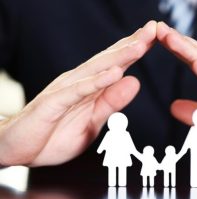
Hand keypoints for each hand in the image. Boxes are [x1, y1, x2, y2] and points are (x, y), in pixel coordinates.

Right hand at [0, 21, 156, 166]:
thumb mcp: (92, 122)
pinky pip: (78, 91)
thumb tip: (134, 82)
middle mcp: (78, 82)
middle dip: (133, 44)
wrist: (17, 149)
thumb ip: (111, 102)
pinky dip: (97, 82)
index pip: (116, 65)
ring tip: (140, 44)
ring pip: (96, 70)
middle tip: (154, 28)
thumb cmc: (53, 136)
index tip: (156, 37)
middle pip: (109, 60)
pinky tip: (115, 73)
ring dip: (120, 56)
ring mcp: (66, 91)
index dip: (136, 50)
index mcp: (89, 87)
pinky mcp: (54, 103)